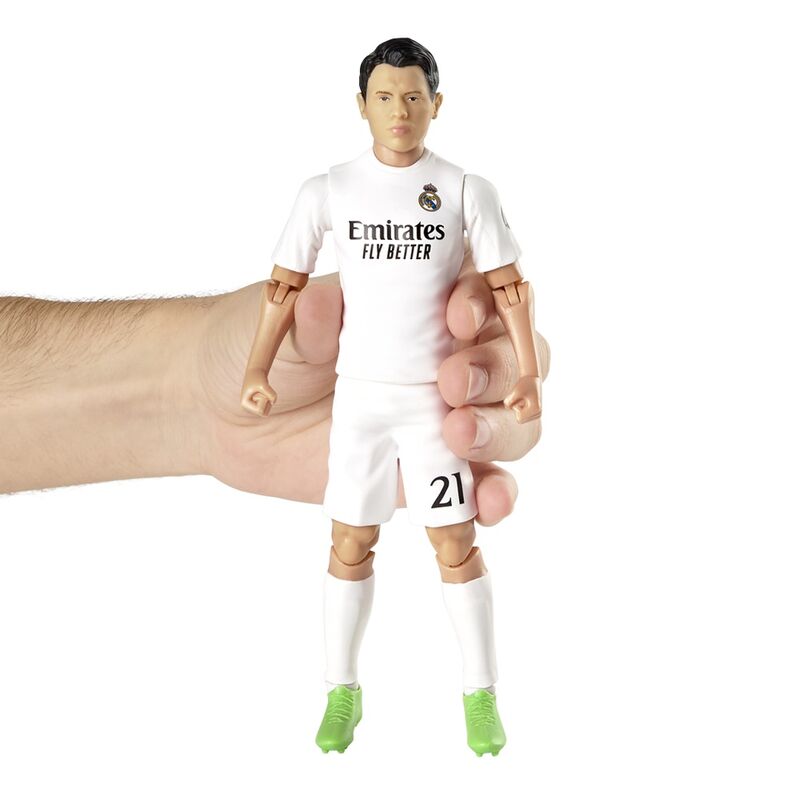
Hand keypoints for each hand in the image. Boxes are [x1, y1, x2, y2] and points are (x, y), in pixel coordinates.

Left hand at [190, 258, 549, 524]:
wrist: (222, 413)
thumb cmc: (253, 344)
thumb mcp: (279, 323)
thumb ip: (312, 320)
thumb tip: (327, 305)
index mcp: (418, 303)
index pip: (481, 292)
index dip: (483, 302)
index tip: (455, 315)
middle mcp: (443, 357)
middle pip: (512, 361)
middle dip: (495, 371)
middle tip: (450, 383)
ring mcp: (439, 416)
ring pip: (511, 422)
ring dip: (502, 431)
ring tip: (460, 437)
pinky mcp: (425, 470)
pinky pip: (478, 486)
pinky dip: (494, 496)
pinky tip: (487, 504)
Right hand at [240, 369, 276, 415]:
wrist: (257, 371)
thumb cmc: (257, 377)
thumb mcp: (264, 384)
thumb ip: (271, 394)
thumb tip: (274, 402)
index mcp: (244, 404)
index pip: (259, 410)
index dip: (264, 400)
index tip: (259, 391)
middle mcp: (247, 407)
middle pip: (263, 413)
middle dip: (266, 401)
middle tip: (262, 392)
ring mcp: (253, 407)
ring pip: (267, 412)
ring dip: (269, 400)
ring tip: (263, 392)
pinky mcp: (258, 405)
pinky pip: (269, 408)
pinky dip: (271, 400)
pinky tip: (265, 393)